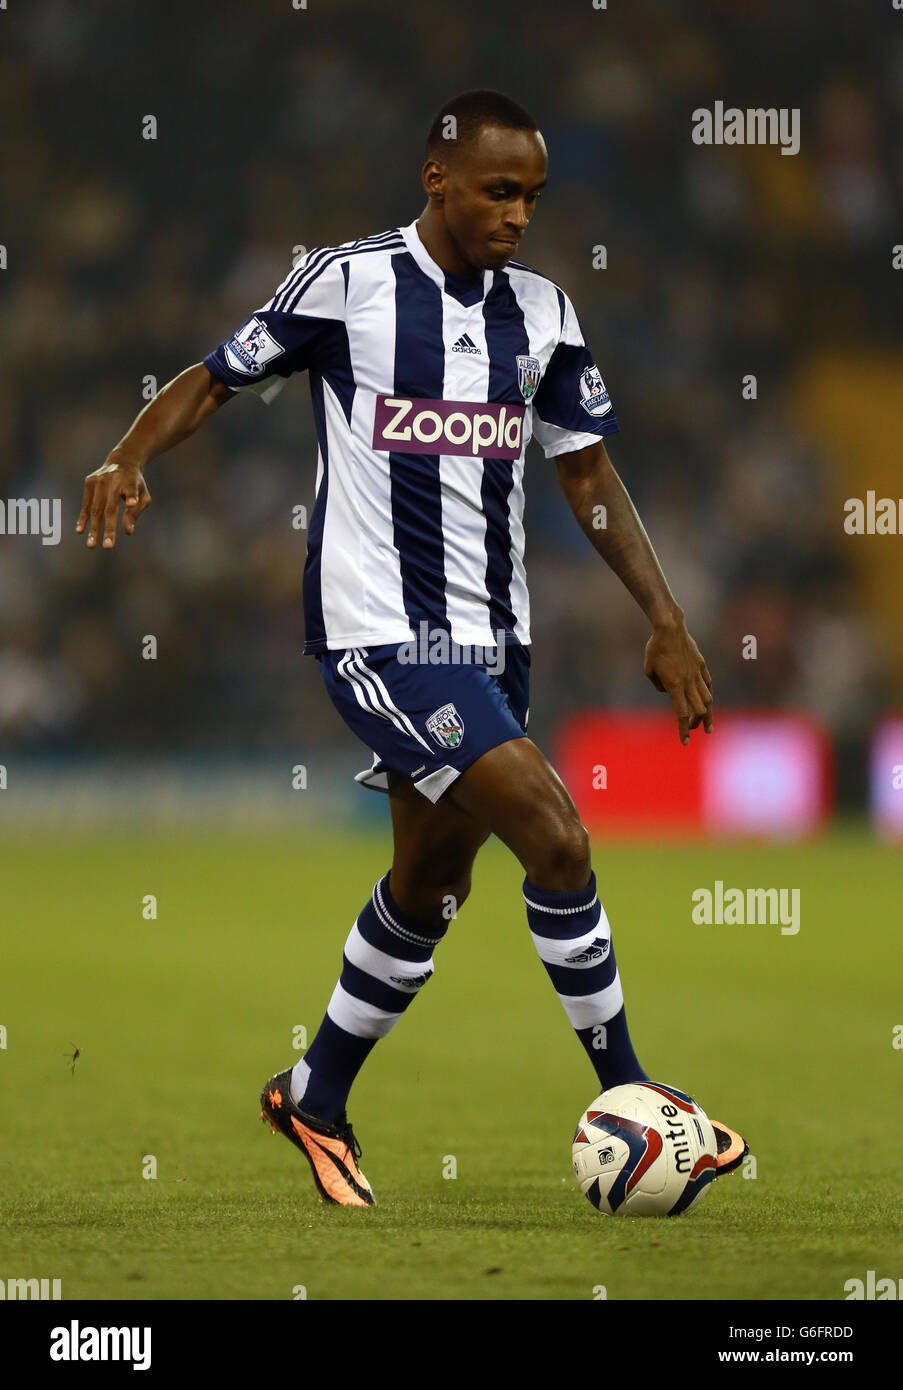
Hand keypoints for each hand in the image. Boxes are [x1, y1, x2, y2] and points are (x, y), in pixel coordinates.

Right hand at [76, 452, 150, 549]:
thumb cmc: (136, 484)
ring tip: (91, 545)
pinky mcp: (89, 481)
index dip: (131, 496)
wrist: (122, 461)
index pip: (131, 490)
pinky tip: (80, 530)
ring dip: (93, 528)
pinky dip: (83, 518)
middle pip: (111, 507)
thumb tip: (128, 531)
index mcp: (130, 481)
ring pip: (96, 508)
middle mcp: (113, 479)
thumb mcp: (143, 495)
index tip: (132, 503)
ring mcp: (99, 480)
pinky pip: (86, 504)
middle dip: (109, 528)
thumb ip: (136, 511)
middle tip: (108, 547)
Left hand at [644, 620, 712, 744]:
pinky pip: (707, 683)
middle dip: (697, 723)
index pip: (682, 714)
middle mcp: (688, 682)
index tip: (684, 741)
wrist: (670, 628)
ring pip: (707, 698)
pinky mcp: (701, 665)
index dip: (683, 729)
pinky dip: (708, 694)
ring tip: (708, 723)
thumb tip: (667, 690)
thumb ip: (658, 685)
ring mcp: (697, 673)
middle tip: (694, 730)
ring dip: (708, 713)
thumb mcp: (649, 670)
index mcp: (675, 686)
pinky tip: (708, 699)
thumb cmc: (655, 649)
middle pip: (698, 710)